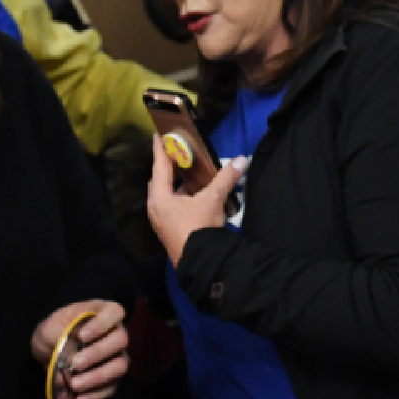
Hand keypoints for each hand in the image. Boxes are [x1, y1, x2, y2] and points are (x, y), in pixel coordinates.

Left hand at [31, 301, 129, 398]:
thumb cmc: (54, 331)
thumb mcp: (50, 328)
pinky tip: (78, 398)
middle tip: (75, 364)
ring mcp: (117, 355)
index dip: (102, 324)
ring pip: (120, 365)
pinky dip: (96, 394)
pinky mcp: (113, 377)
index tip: (82, 336)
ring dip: (98, 376)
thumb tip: (69, 357)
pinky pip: (112, 386)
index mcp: (102, 313)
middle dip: (97, 353)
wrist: (51, 349)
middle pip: (120, 340)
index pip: (115, 312)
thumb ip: (58, 336)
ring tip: (75, 384)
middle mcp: (116, 332)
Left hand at [146, 137, 245, 266]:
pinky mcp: (170, 231)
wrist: (202, 264)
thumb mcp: (213, 200)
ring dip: (178, 185)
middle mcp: (156, 208)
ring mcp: (161, 221)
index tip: (158, 135)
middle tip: (178, 155)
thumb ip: (226, 178)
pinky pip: (173, 207)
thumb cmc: (200, 228)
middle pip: (160, 182)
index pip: (159, 167)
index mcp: (160, 198)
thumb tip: (242, 159)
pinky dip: (182, 198)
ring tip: (192, 173)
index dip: (161, 150)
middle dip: (169, 168)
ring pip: (167, 196)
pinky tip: (196, 195)